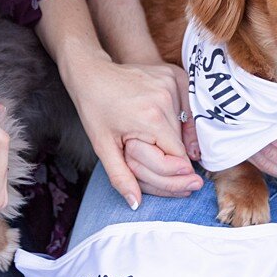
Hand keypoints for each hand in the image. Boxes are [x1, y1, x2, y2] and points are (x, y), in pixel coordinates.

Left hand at [64, 51, 200, 207]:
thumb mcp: (102, 145)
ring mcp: (172, 84)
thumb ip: (121, 176)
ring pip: (186, 126)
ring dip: (174, 137)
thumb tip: (136, 204)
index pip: (178, 159)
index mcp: (151, 119)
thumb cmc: (94, 108)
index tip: (167, 178)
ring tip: (149, 134)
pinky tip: (157, 119)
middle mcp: (167, 99)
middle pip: (184, 144)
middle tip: (150, 155)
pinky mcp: (174, 75)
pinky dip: (177, 119)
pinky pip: (186, 108)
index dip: (171, 172)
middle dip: (170, 156)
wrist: (90, 71)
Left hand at [250, 84, 276, 192]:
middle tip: (245, 104)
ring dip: (256, 139)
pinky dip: (263, 149)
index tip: (253, 98)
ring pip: (267, 163)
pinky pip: (274, 167)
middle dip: (256, 129)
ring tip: (251, 114)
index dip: (265, 120)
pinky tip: (262, 128)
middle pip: (270, 154)